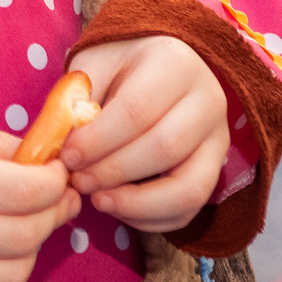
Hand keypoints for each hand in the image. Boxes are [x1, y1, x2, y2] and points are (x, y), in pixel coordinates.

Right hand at [0, 107, 77, 281]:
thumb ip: (0, 145)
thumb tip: (53, 166)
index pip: (25, 192)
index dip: (55, 182)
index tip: (56, 172)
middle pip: (25, 236)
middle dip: (53, 213)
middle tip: (54, 197)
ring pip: (14, 277)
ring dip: (33, 251)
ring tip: (23, 226)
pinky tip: (1, 264)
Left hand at [56, 36, 230, 234]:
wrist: (159, 63)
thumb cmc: (120, 64)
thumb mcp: (95, 63)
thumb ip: (78, 96)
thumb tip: (62, 140)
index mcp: (176, 64)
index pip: (137, 110)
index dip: (98, 140)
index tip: (67, 156)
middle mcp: (209, 100)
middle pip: (164, 149)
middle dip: (114, 173)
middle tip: (79, 181)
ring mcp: (218, 137)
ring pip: (188, 187)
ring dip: (137, 203)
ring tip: (99, 200)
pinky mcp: (216, 168)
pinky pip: (191, 207)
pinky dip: (153, 217)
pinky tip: (119, 208)